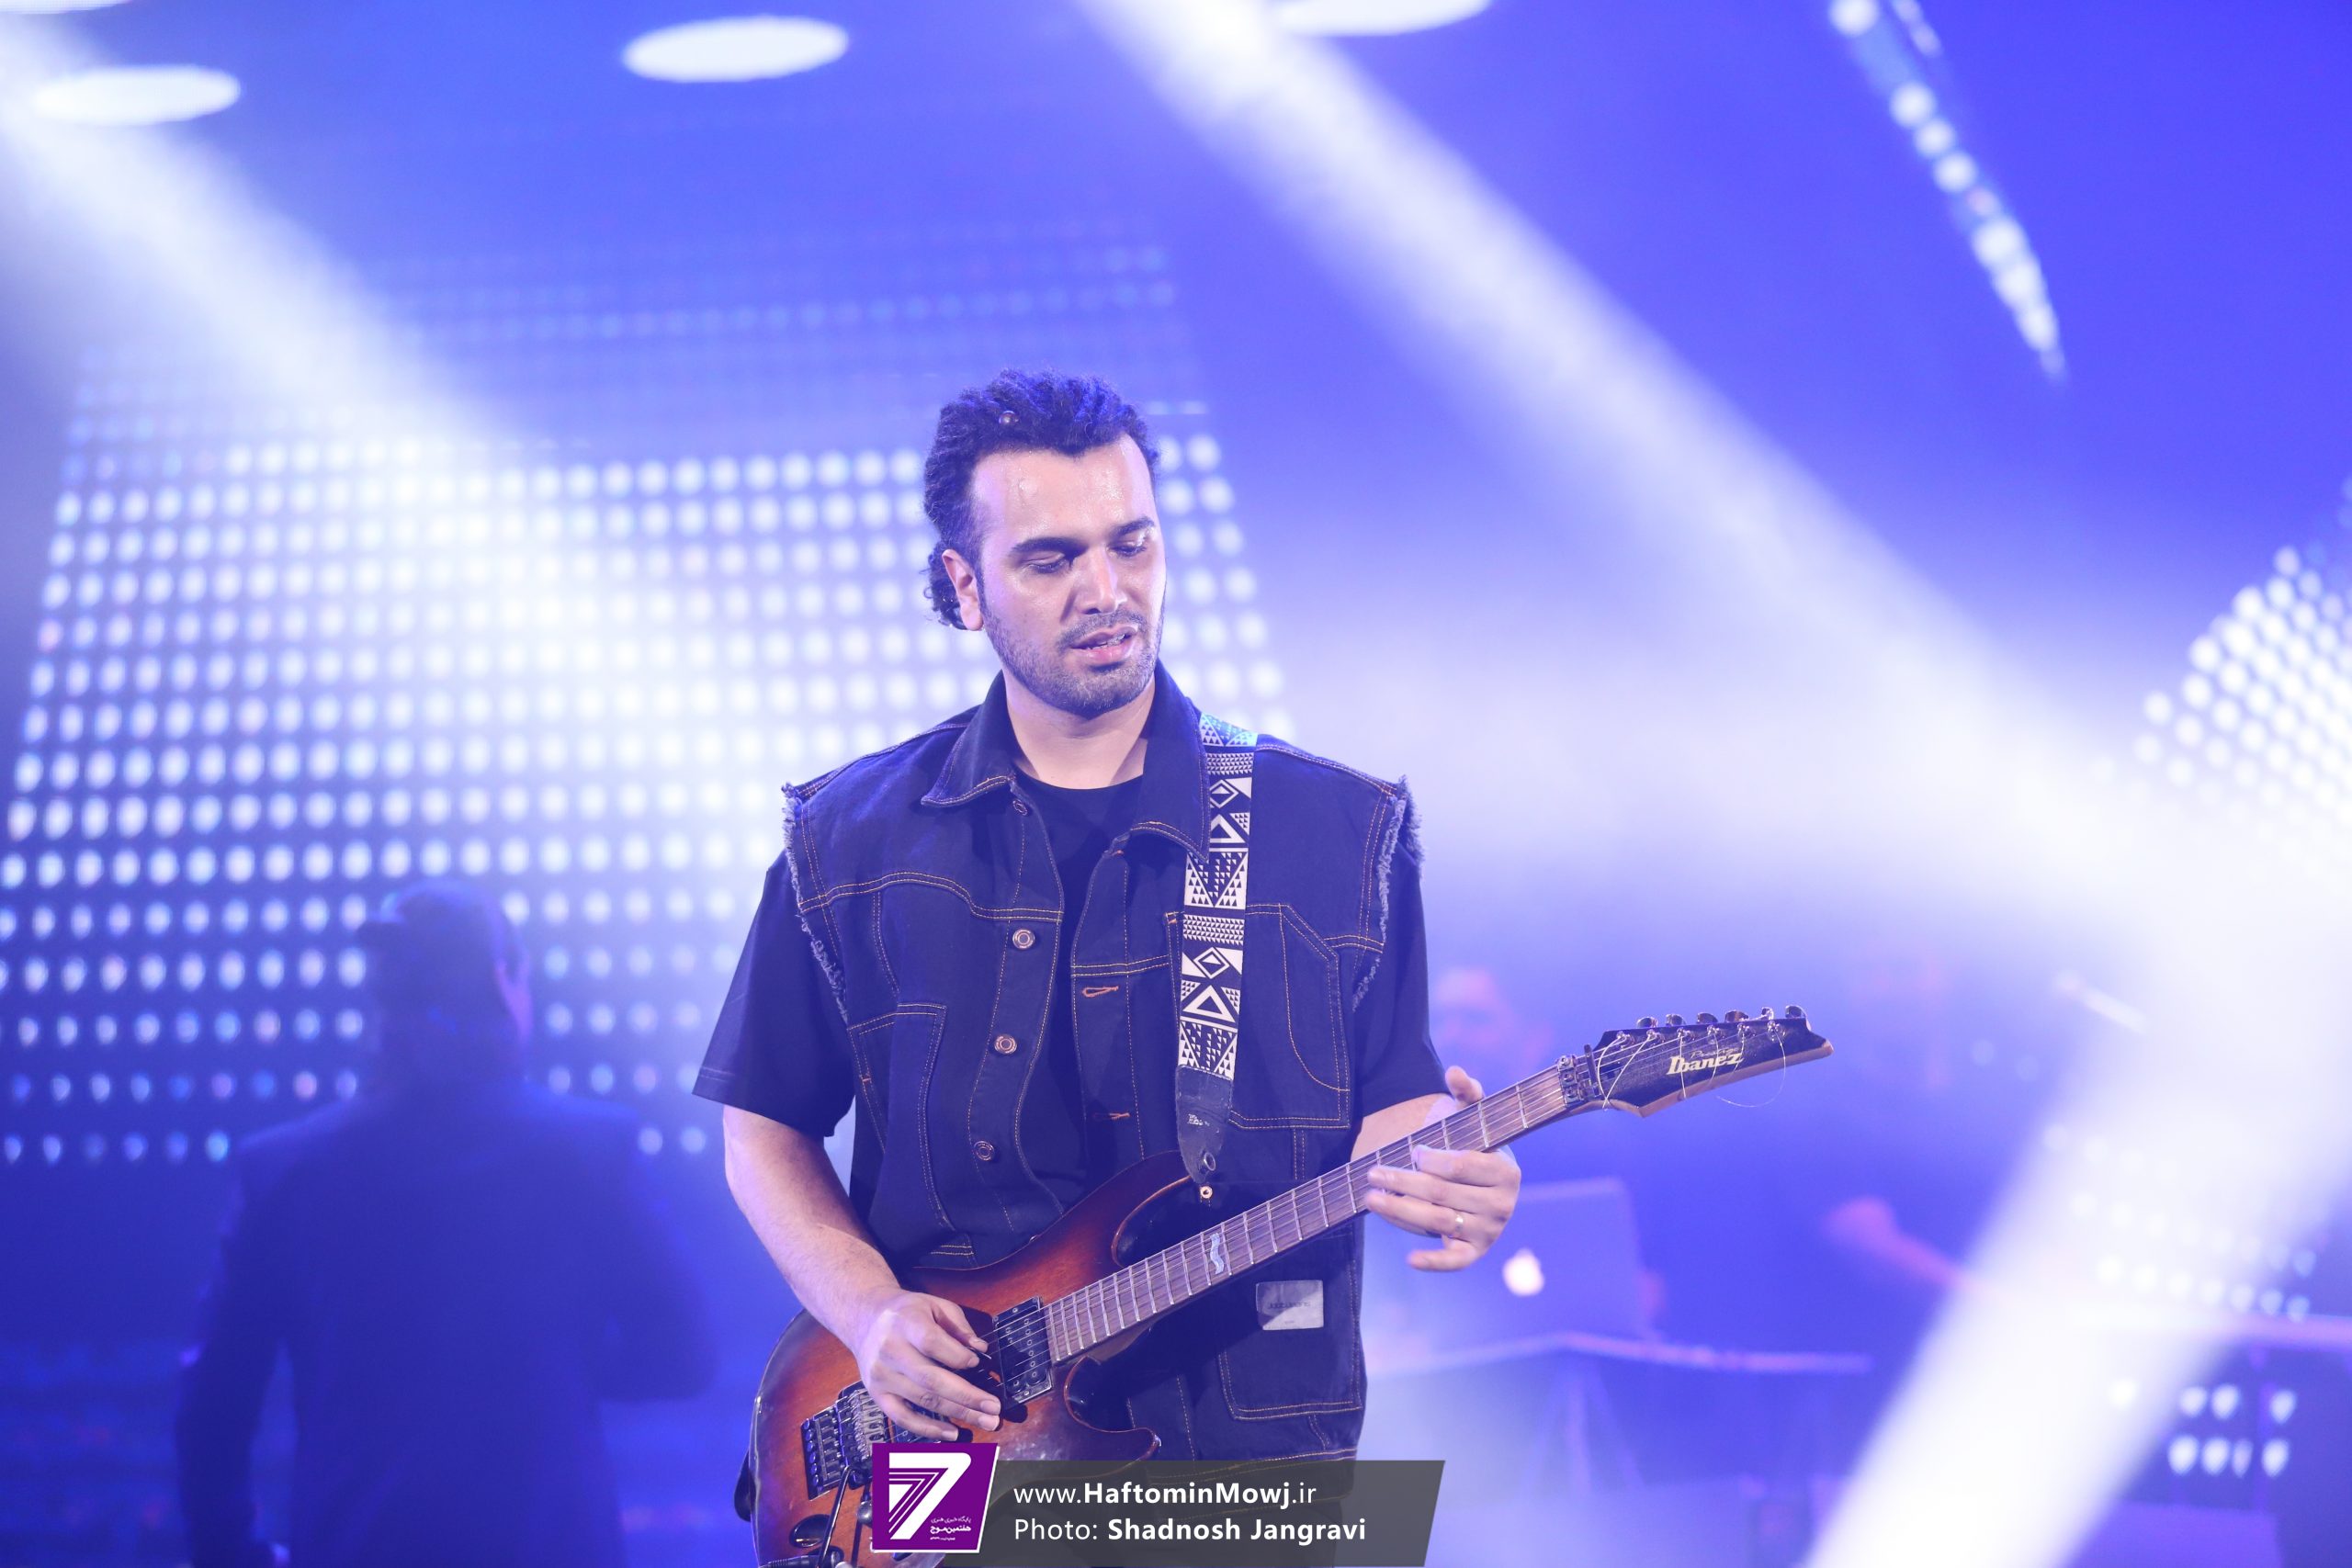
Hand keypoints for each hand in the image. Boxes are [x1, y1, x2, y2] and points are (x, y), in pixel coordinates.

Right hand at [850, 1290, 1000, 1439]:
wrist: (865, 1320)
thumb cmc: (907, 1312)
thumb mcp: (935, 1305)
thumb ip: (959, 1326)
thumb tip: (981, 1350)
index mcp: (905, 1322)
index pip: (932, 1343)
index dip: (957, 1356)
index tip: (978, 1363)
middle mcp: (890, 1350)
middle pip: (931, 1379)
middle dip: (967, 1396)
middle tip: (994, 1408)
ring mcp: (881, 1376)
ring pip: (923, 1400)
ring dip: (957, 1413)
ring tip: (986, 1421)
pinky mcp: (877, 1395)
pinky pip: (903, 1418)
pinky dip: (928, 1429)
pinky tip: (952, 1433)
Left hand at [1364, 1066, 1521, 1270]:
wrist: (1468, 1176)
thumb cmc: (1467, 1141)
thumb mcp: (1468, 1115)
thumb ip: (1466, 1092)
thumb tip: (1455, 1073)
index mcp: (1506, 1171)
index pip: (1461, 1166)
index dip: (1432, 1158)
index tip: (1412, 1150)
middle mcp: (1503, 1205)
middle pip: (1442, 1194)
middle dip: (1403, 1182)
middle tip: (1372, 1172)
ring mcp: (1489, 1231)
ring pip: (1439, 1222)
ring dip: (1400, 1211)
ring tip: (1370, 1197)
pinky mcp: (1474, 1252)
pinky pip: (1455, 1262)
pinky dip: (1434, 1262)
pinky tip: (1410, 1259)